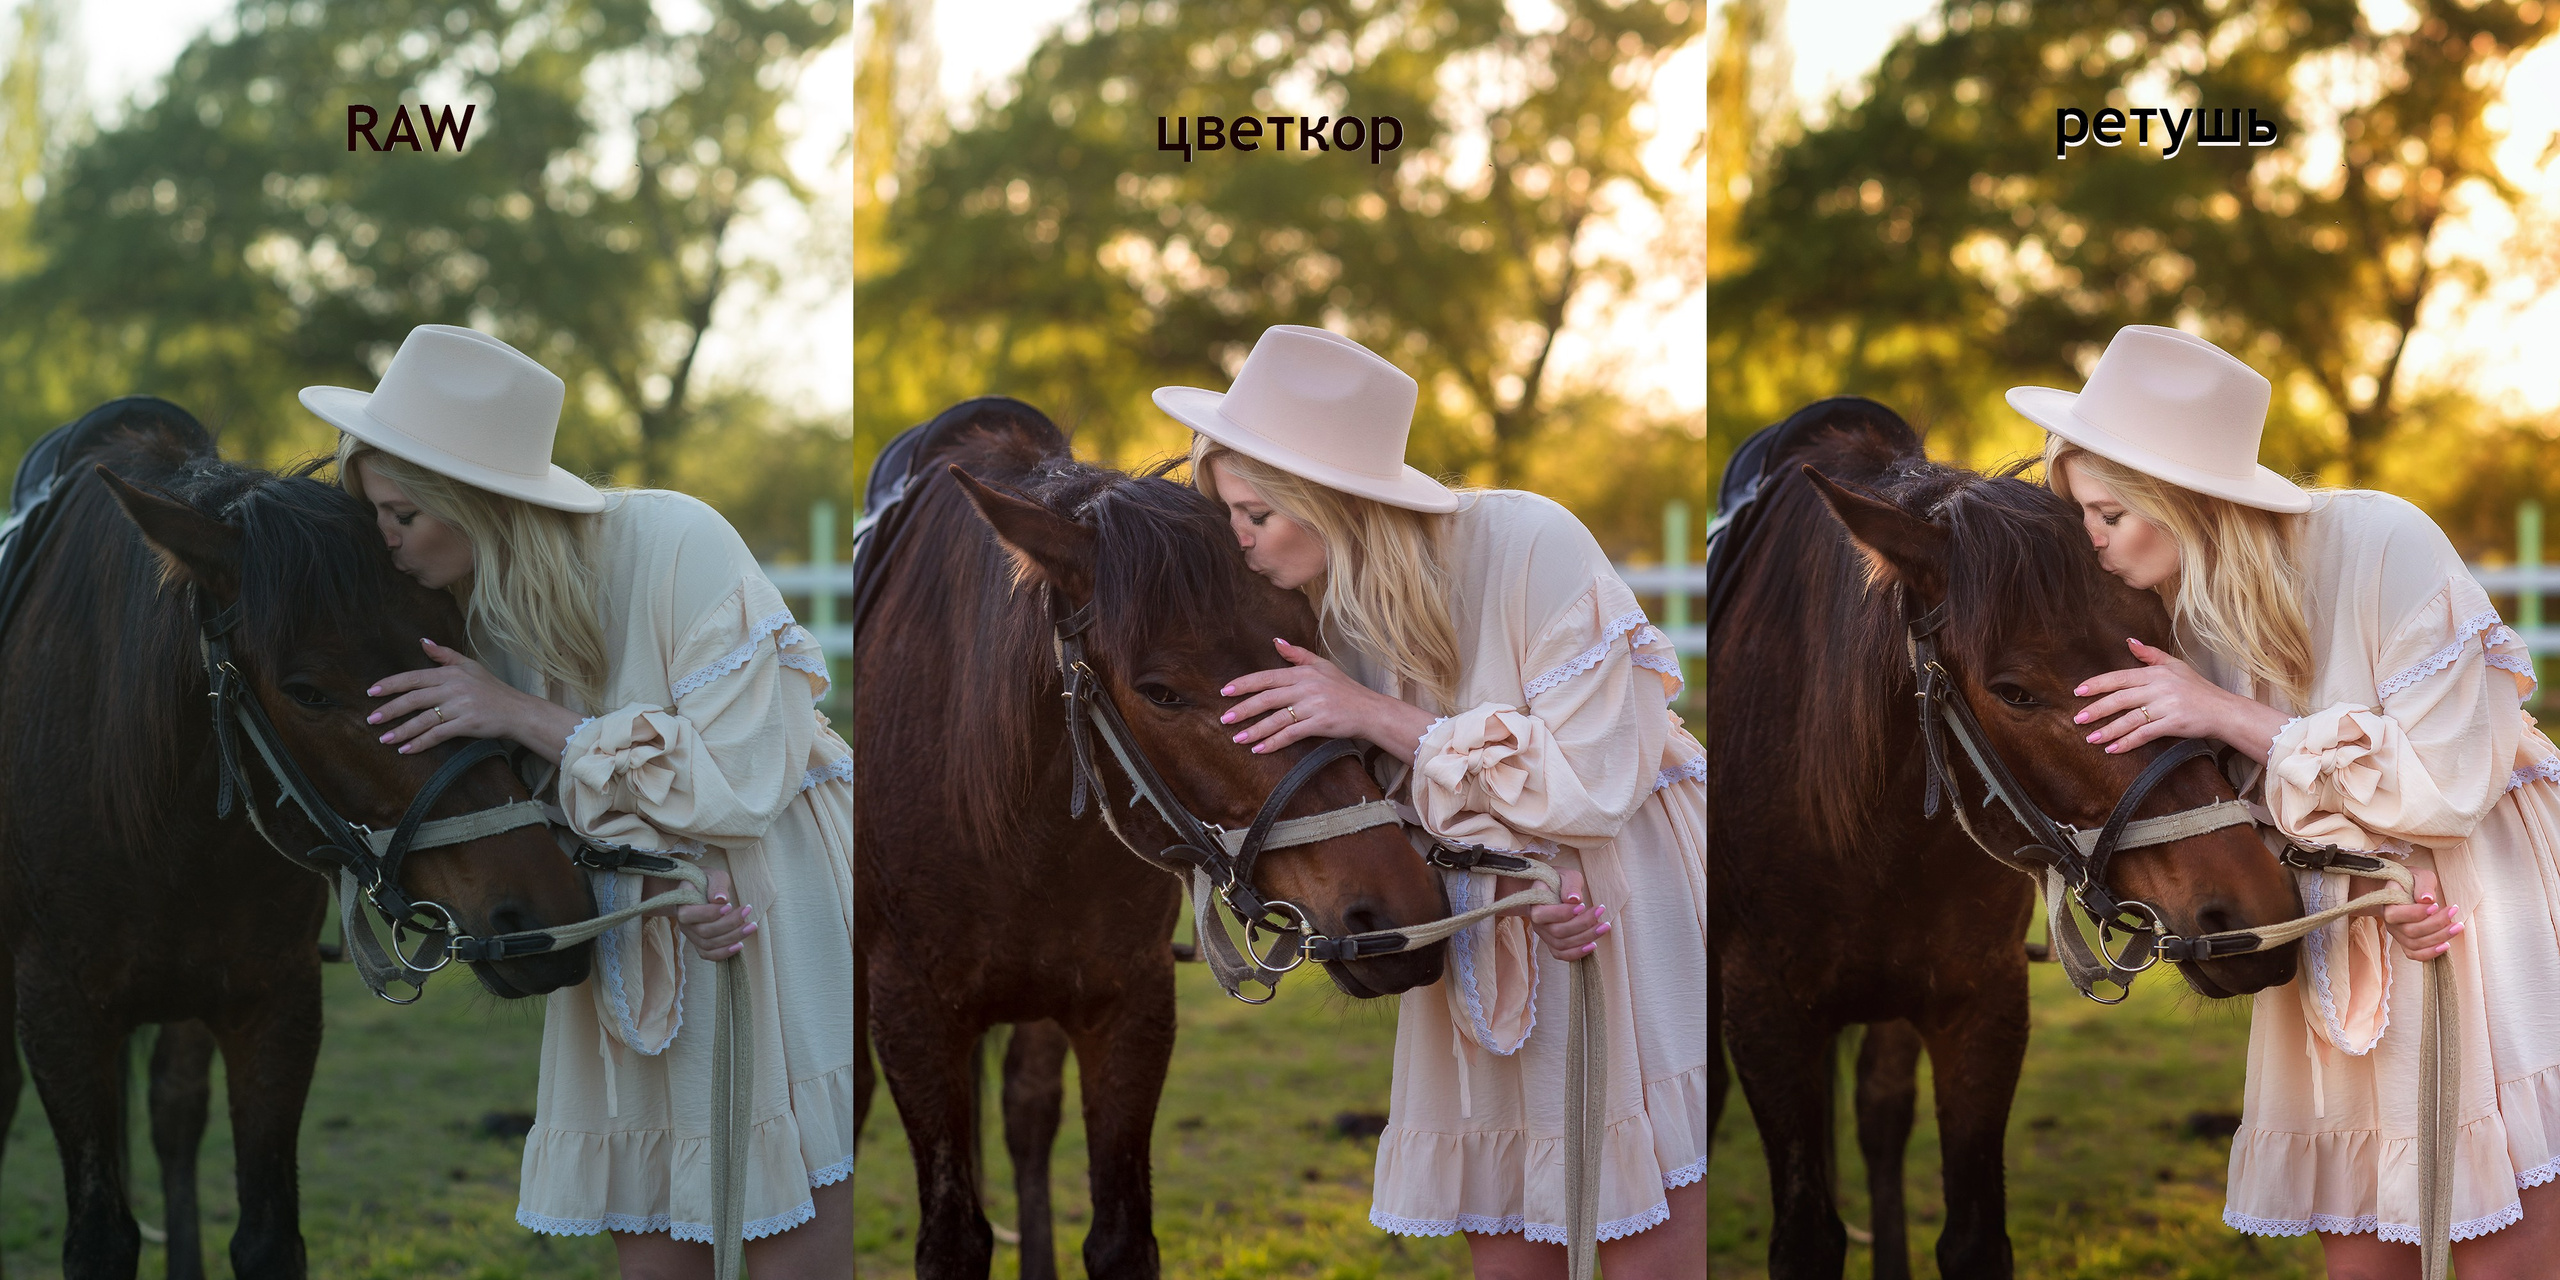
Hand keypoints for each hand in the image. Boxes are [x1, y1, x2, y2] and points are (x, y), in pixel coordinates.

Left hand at [367, 638, 572, 758]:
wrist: (517, 711)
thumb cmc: (493, 689)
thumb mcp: (470, 666)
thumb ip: (444, 655)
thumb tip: (422, 641)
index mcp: (450, 673)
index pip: (414, 677)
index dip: (392, 684)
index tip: (372, 691)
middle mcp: (453, 688)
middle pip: (414, 699)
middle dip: (390, 709)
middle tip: (371, 719)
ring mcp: (460, 707)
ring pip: (423, 719)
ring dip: (401, 730)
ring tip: (384, 739)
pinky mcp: (467, 724)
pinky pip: (438, 735)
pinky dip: (420, 743)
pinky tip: (406, 749)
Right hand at [648, 868, 756, 960]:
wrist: (699, 891)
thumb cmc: (707, 881)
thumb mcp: (713, 875)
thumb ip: (717, 885)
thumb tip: (721, 899)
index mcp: (682, 905)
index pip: (690, 915)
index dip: (710, 913)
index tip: (729, 905)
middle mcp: (684, 924)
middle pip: (704, 932)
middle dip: (729, 924)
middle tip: (747, 911)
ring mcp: (692, 936)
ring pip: (709, 945)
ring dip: (732, 938)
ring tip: (751, 926)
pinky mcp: (700, 944)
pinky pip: (709, 955)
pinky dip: (724, 953)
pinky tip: (740, 945)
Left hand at [1220, 637, 1424, 756]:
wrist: (1369, 710)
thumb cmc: (1345, 688)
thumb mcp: (1322, 665)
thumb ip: (1297, 654)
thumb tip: (1275, 641)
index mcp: (1303, 673)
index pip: (1267, 677)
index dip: (1246, 684)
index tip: (1226, 690)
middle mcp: (1305, 687)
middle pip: (1267, 698)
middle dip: (1244, 708)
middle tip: (1225, 718)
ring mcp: (1313, 706)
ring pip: (1277, 719)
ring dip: (1255, 730)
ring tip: (1237, 738)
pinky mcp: (1320, 723)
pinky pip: (1291, 734)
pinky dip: (1274, 742)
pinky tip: (1259, 749)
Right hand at [1502, 867, 1608, 961]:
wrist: (1550, 891)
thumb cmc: (1559, 881)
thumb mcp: (1566, 875)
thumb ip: (1570, 885)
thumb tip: (1575, 899)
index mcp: (1535, 904)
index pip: (1543, 915)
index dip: (1563, 913)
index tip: (1582, 905)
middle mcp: (1537, 923)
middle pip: (1558, 932)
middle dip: (1582, 924)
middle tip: (1600, 912)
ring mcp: (1545, 935)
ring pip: (1562, 945)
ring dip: (1585, 938)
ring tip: (1604, 927)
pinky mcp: (1553, 944)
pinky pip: (1562, 954)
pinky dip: (1577, 953)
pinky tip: (1593, 945)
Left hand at [2071, 637, 2254, 754]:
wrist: (2223, 710)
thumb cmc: (2198, 688)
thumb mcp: (2175, 666)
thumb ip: (2150, 655)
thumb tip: (2129, 641)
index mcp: (2155, 674)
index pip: (2120, 677)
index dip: (2099, 684)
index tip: (2079, 690)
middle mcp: (2158, 688)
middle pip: (2121, 699)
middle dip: (2097, 709)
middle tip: (2078, 718)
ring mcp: (2166, 706)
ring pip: (2130, 719)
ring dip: (2108, 730)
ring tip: (2091, 738)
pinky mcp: (2173, 724)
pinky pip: (2145, 734)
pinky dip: (2127, 742)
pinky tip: (2112, 749)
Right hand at [2370, 867, 2463, 960]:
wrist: (2405, 891)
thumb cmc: (2413, 881)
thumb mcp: (2419, 875)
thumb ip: (2423, 885)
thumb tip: (2427, 899)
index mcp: (2388, 904)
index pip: (2396, 914)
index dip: (2416, 913)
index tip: (2436, 905)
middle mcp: (2390, 923)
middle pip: (2411, 931)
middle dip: (2436, 924)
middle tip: (2453, 912)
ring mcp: (2398, 935)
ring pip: (2416, 944)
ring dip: (2439, 937)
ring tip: (2457, 926)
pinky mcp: (2407, 943)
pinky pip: (2415, 955)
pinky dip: (2430, 953)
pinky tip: (2446, 945)